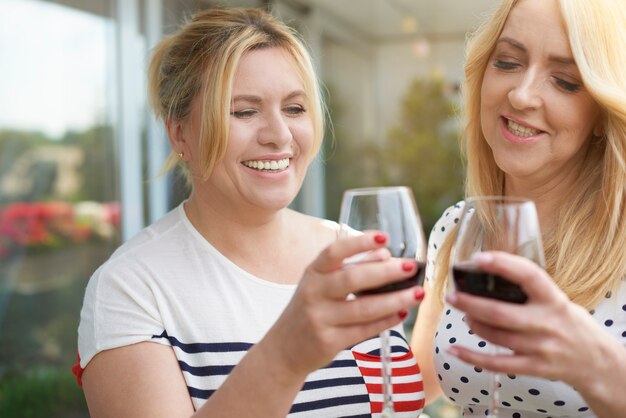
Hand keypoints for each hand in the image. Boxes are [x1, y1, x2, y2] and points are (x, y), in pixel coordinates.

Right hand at [263, 231, 424, 378]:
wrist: (285, 348)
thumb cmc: (311, 308)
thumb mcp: (322, 283)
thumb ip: (351, 268)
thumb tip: (386, 254)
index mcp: (313, 272)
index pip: (334, 252)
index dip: (359, 243)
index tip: (384, 237)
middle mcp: (313, 293)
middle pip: (352, 279)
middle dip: (385, 272)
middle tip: (410, 267)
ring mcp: (320, 318)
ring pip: (363, 308)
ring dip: (395, 300)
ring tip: (418, 293)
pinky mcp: (328, 341)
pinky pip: (364, 330)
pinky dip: (386, 321)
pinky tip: (402, 313)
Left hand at [445, 251, 615, 388]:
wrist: (594, 361)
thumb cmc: (567, 322)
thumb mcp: (556, 300)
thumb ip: (529, 290)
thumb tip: (486, 273)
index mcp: (554, 299)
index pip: (529, 276)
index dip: (503, 264)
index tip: (478, 257)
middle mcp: (547, 323)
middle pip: (500, 313)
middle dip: (471, 303)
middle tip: (452, 295)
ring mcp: (540, 348)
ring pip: (495, 336)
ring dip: (473, 324)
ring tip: (465, 315)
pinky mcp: (533, 367)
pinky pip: (496, 364)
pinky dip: (471, 357)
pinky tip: (453, 349)